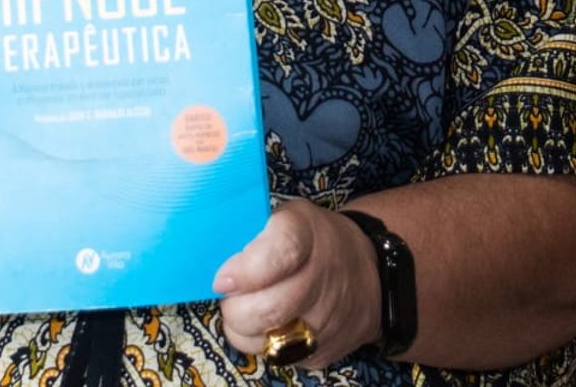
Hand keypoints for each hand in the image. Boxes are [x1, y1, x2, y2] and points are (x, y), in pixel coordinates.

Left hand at [214, 200, 380, 368]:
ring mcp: (328, 318)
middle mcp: (322, 276)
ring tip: (245, 310)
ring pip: (270, 341)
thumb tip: (206, 251)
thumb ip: (250, 231)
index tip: (222, 280)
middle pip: (271, 307)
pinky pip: (280, 358)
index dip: (248, 270)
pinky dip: (264, 345)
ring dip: (244, 330)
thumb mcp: (287, 217)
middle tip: (229, 296)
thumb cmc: (312, 240)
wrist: (370, 271)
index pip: (282, 251)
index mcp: (307, 233)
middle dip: (236, 308)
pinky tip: (267, 326)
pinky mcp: (326, 350)